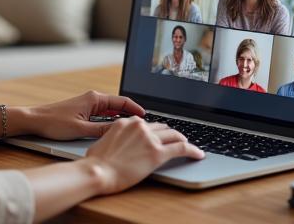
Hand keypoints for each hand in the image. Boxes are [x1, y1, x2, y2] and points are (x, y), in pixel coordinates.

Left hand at [25, 90, 144, 140]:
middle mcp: (92, 98)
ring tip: (132, 128)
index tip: (146, 118)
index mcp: (94, 99)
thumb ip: (102, 130)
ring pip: (111, 110)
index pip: (122, 101)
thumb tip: (120, 131)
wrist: (35, 120)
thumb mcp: (81, 129)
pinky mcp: (83, 110)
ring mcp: (88, 104)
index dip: (136, 109)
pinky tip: (115, 128)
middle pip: (118, 105)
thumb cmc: (54, 123)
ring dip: (121, 117)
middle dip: (131, 114)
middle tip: (143, 125)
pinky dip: (111, 120)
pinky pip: (102, 114)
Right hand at [84, 116, 204, 193]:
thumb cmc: (96, 161)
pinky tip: (198, 154)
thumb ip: (116, 137)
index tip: (161, 134)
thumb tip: (119, 143)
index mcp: (126, 122)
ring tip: (189, 146)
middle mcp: (139, 126)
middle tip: (176, 140)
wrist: (97, 171)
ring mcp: (149, 139)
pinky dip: (192, 151)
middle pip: (163, 127)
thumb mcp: (103, 140)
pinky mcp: (157, 153)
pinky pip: (181, 148)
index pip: (148, 123)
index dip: (156, 130)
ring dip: (183, 140)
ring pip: (175, 135)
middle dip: (170, 134)